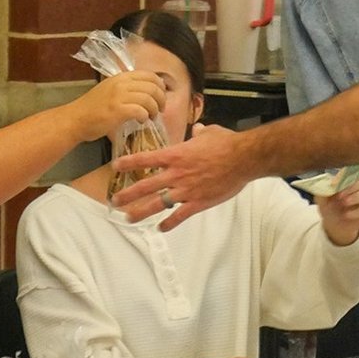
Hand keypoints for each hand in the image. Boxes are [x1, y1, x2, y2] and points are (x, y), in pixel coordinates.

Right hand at [72, 71, 164, 142]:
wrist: (75, 119)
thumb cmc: (92, 108)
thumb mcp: (110, 90)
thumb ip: (126, 88)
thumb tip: (146, 93)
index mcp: (121, 77)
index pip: (150, 75)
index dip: (160, 87)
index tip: (161, 97)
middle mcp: (121, 83)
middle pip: (153, 87)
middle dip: (161, 99)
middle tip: (160, 110)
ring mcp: (119, 96)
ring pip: (149, 99)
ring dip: (154, 110)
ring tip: (151, 117)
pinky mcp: (118, 110)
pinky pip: (140, 111)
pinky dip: (144, 117)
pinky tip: (141, 121)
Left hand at [109, 123, 254, 229]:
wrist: (244, 159)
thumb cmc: (227, 144)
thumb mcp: (210, 133)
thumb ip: (200, 132)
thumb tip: (198, 129)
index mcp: (176, 155)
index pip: (146, 159)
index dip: (129, 163)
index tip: (115, 166)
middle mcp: (176, 174)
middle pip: (146, 186)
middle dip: (128, 194)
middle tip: (114, 201)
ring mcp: (186, 190)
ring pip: (158, 204)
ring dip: (141, 212)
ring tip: (129, 218)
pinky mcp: (198, 202)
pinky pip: (179, 216)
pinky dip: (169, 223)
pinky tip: (161, 228)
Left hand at [314, 178, 358, 245]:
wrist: (334, 225)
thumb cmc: (329, 207)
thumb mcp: (322, 199)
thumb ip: (322, 190)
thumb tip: (325, 184)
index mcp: (349, 178)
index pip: (350, 172)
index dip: (343, 176)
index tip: (333, 183)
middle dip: (350, 188)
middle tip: (339, 196)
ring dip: (354, 198)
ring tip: (344, 204)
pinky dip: (356, 212)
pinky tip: (346, 215)